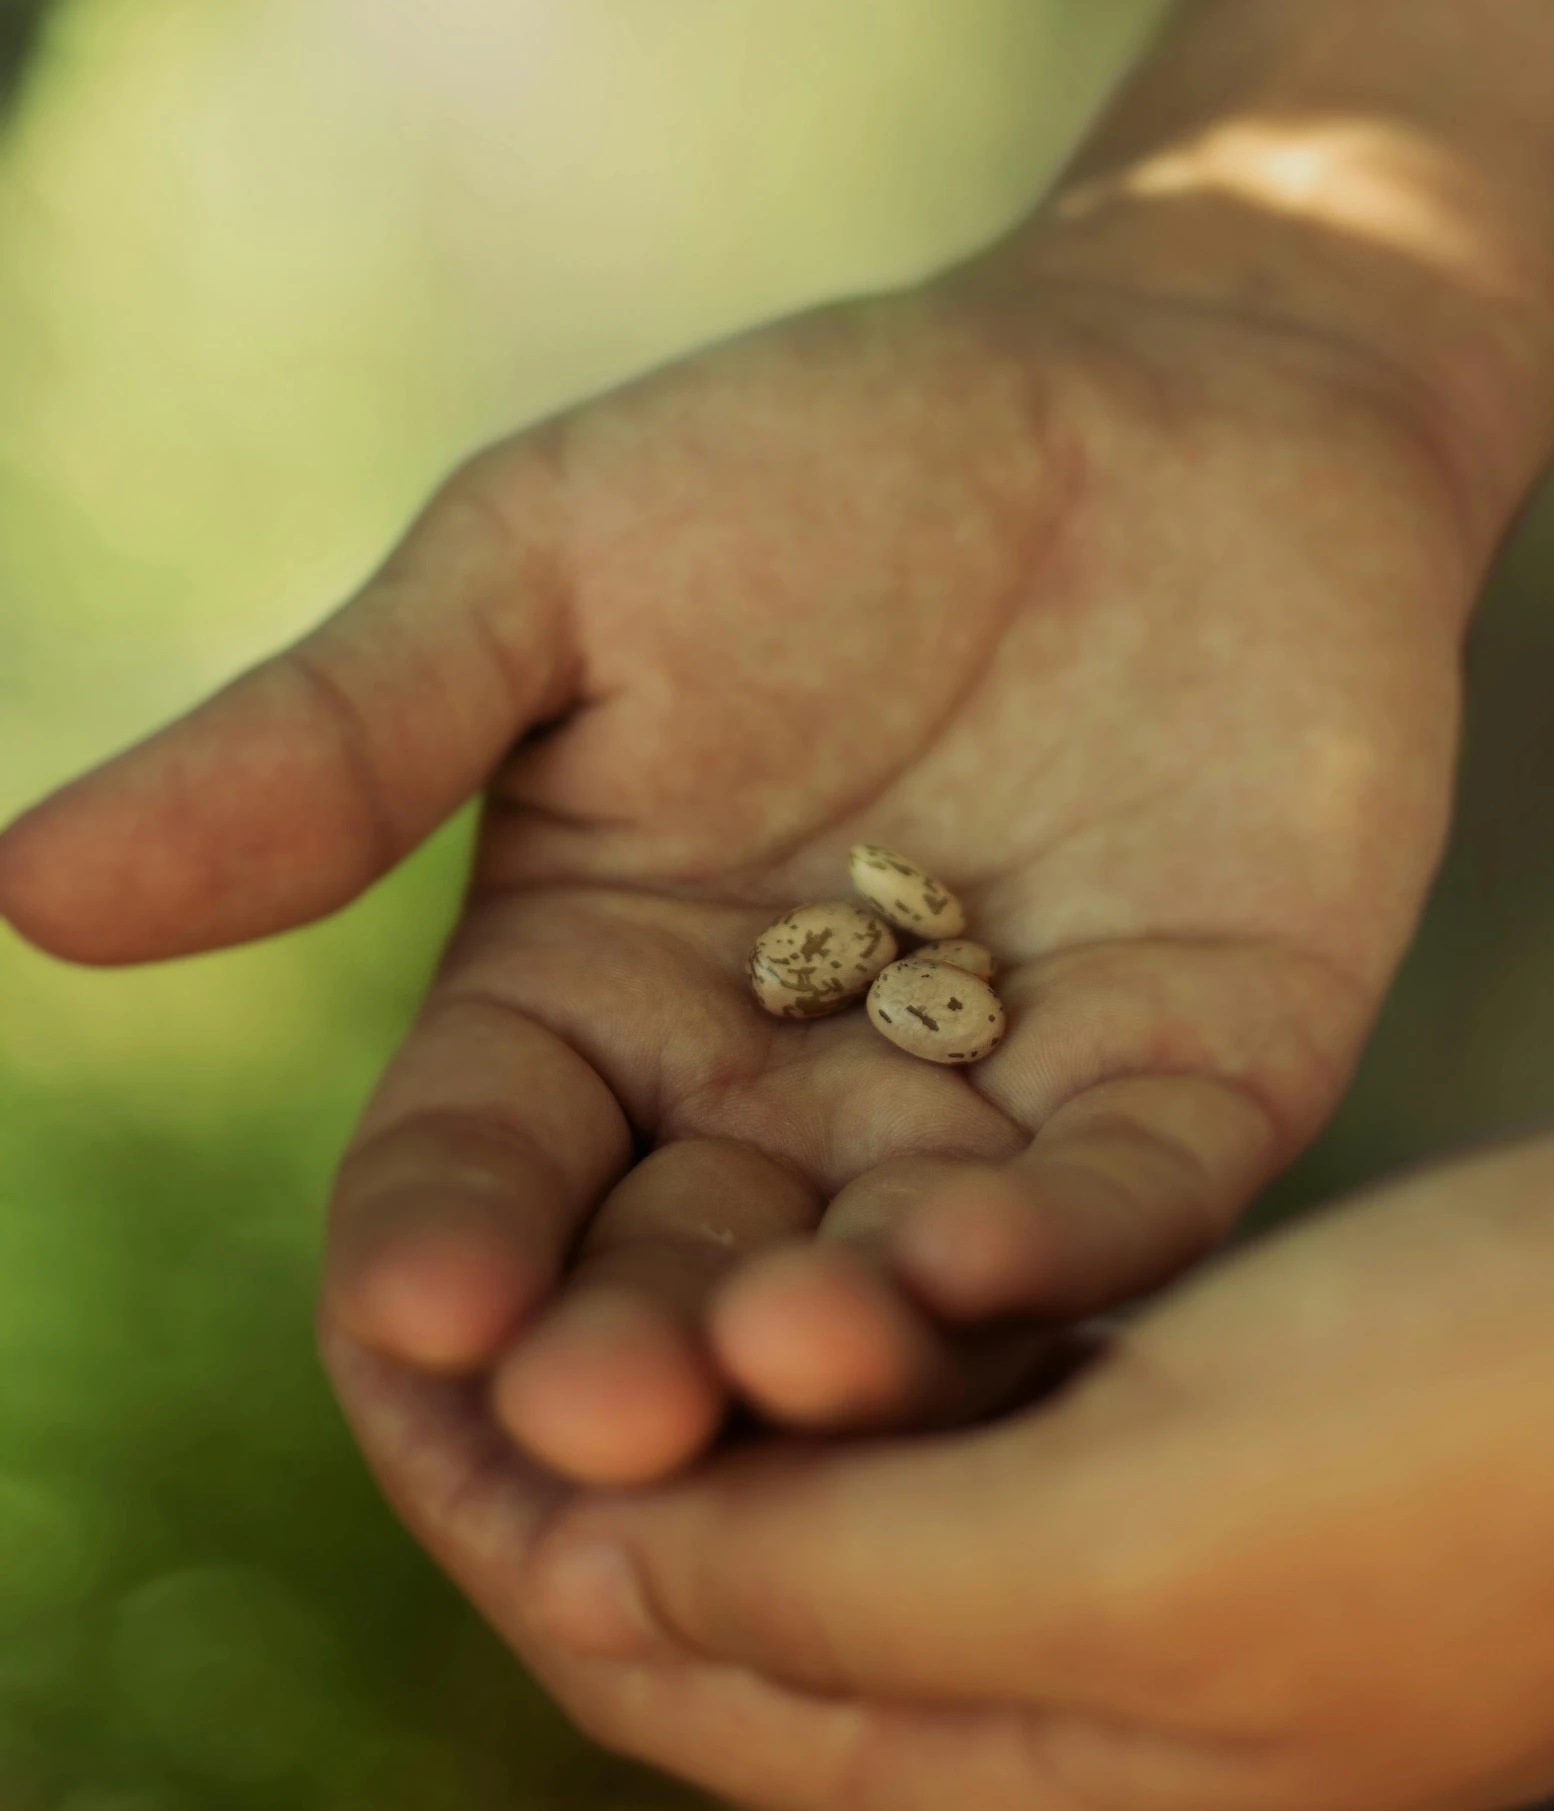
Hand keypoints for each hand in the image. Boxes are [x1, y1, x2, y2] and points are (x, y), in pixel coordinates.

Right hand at [0, 257, 1468, 1482]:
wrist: (1160, 393)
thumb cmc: (832, 455)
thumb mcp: (548, 571)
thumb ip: (335, 746)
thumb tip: (29, 889)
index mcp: (592, 1002)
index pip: (474, 1179)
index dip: (441, 1250)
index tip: (423, 1302)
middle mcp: (774, 1104)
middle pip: (668, 1282)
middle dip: (629, 1357)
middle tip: (602, 1417)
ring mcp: (981, 1115)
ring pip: (885, 1293)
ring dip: (835, 1348)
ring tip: (781, 1354)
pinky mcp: (1181, 1095)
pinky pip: (1112, 1211)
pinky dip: (1052, 1248)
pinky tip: (983, 1260)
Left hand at [321, 1108, 1553, 1810]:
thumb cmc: (1482, 1443)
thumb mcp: (1133, 1537)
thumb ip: (839, 1579)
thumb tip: (593, 1564)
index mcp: (1025, 1773)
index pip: (661, 1658)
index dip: (502, 1509)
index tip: (390, 1343)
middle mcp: (1056, 1705)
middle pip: (729, 1574)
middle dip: (587, 1426)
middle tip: (467, 1255)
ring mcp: (1133, 1575)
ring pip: (835, 1473)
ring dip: (717, 1354)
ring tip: (606, 1206)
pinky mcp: (1200, 1444)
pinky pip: (958, 1388)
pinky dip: (859, 1306)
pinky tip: (815, 1198)